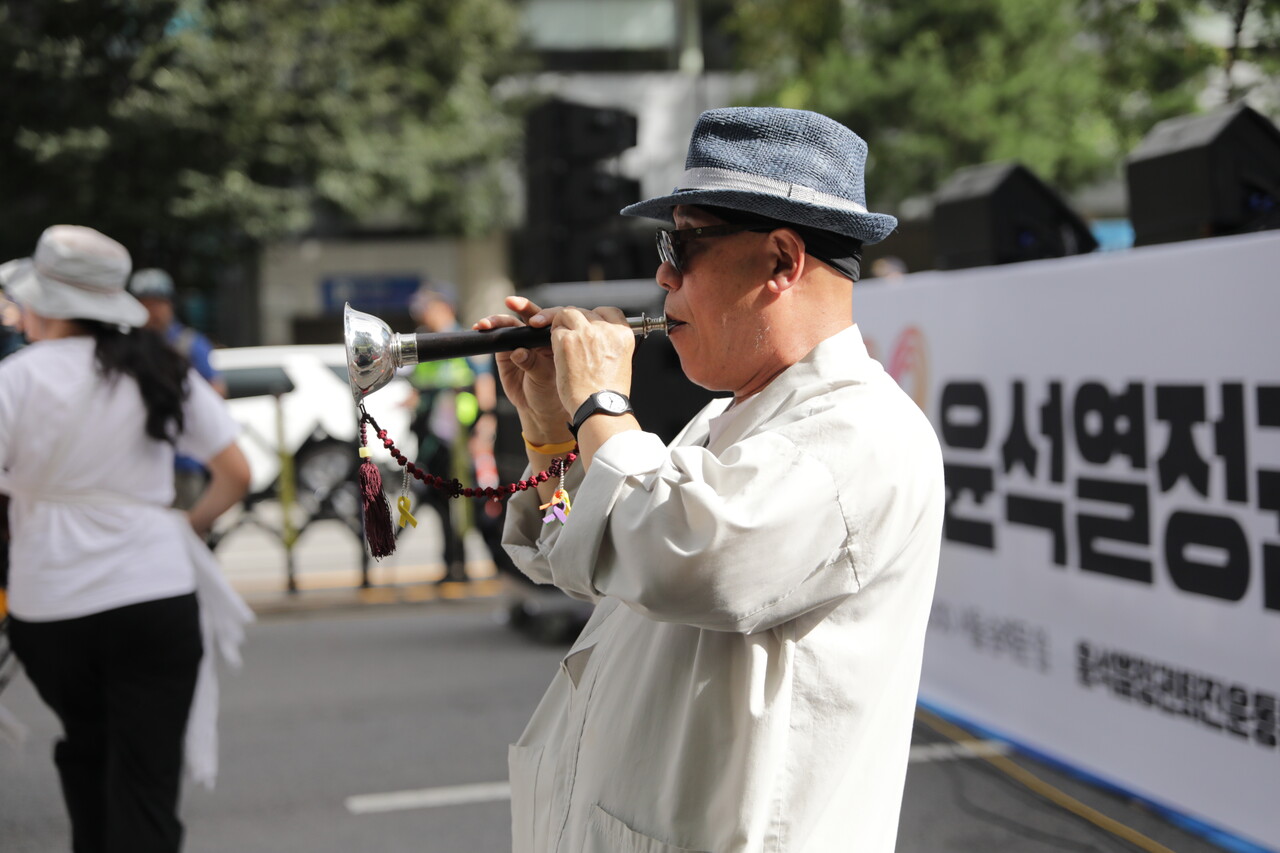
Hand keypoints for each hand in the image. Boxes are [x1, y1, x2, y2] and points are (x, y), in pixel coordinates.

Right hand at [473, 296, 567, 440]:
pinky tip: (480, 329)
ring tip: (485, 324)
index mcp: (555, 338)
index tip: (536, 322)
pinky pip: (496, 335)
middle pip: (530, 314)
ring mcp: (520, 340)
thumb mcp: (545, 379)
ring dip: (497, 320)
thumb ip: (533, 364)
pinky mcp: (504, 348)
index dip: (544, 316)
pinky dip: (488, 331)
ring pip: (510, 323)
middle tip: (511, 302)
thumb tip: (518, 353)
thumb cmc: (550, 392)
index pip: (552, 320)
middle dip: (521, 306)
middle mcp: (537, 335)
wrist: (536, 407)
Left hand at [546, 306, 634, 412]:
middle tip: (567, 331)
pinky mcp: (567, 340)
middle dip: (574, 320)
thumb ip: (609, 342)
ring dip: (560, 324)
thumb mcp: (620, 361)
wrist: (599, 406)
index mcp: (623, 334)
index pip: (609, 311)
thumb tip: (596, 335)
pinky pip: (555, 330)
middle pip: (585, 311)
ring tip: (559, 339)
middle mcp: (606, 329)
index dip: (595, 316)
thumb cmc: (607, 392)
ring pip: (567, 314)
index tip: (588, 323)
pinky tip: (556, 351)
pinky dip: (553, 339)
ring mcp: (586, 333)